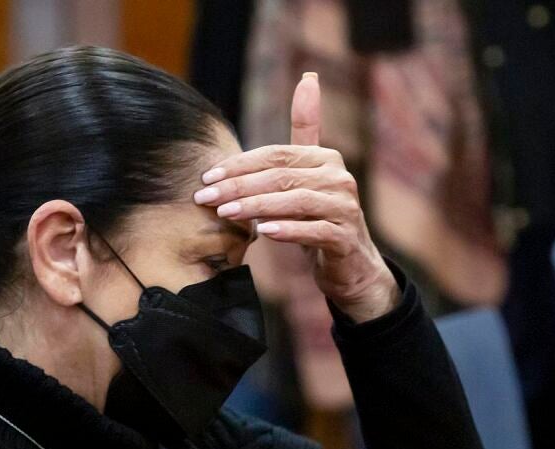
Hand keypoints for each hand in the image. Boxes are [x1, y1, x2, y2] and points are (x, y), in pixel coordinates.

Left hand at [193, 73, 399, 321]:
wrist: (349, 264)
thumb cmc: (318, 216)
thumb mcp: (308, 175)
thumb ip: (305, 131)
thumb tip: (308, 79)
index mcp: (325, 158)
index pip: (276, 155)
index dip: (239, 165)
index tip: (207, 177)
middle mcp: (339, 177)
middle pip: (281, 176)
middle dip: (239, 186)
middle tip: (205, 197)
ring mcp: (345, 207)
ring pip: (296, 201)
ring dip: (256, 207)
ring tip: (226, 213)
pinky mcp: (345, 237)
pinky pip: (314, 230)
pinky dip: (288, 230)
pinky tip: (263, 233)